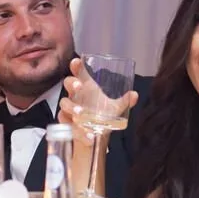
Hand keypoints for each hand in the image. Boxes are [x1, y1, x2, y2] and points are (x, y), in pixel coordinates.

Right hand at [60, 57, 138, 192]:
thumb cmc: (102, 115)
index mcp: (86, 87)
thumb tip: (134, 95)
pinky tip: (87, 135)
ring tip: (80, 112)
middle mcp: (76, 95)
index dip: (76, 66)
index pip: (79, 72)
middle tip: (79, 86)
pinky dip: (77, 130)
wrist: (94, 135)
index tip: (76, 62)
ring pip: (64, 103)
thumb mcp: (115, 108)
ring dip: (72, 107)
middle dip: (72, 83)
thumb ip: (124, 102)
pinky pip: (67, 123)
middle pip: (68, 83)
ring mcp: (69, 108)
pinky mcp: (66, 122)